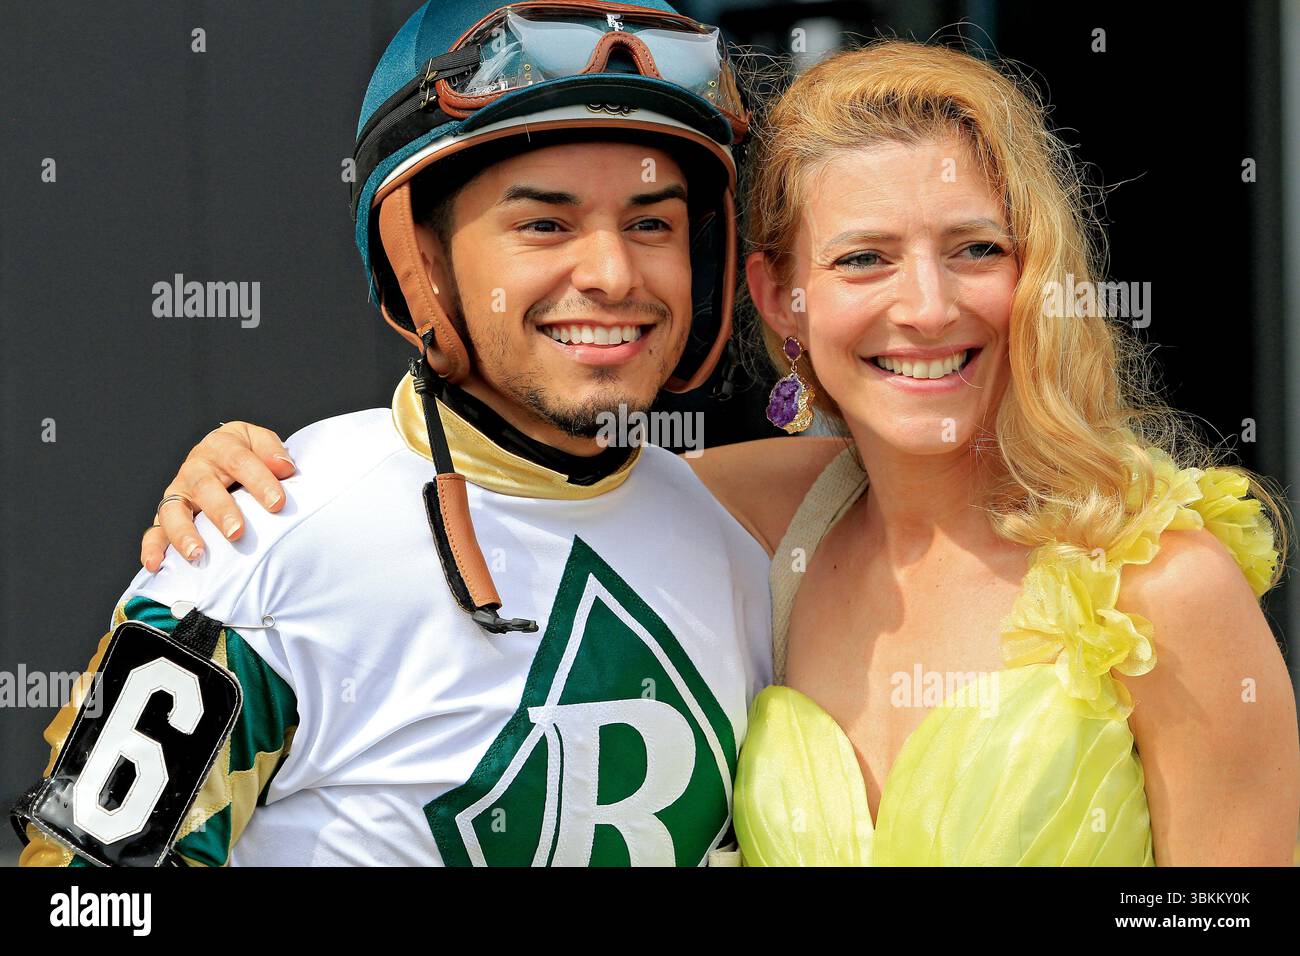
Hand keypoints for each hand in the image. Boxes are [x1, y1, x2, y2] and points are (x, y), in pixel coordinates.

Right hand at [141, 422, 296, 571]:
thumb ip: (271, 450)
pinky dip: (152, 548)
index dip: (258, 480)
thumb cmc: (247, 453)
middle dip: (221, 510)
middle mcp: (195, 469)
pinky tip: (155, 565)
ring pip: (174, 510)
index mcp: (219, 446)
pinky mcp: (168, 515)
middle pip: (204, 486)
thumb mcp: (258, 441)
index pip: (239, 460)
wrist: (222, 455)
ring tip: (197, 554)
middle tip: (237, 532)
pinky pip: (155, 531)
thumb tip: (284, 467)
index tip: (277, 502)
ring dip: (184, 533)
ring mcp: (179, 492)